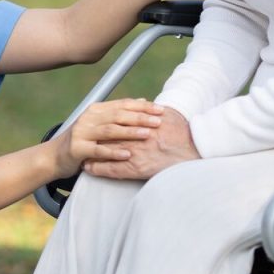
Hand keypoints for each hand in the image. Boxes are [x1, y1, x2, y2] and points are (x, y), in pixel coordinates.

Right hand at [48, 99, 163, 177]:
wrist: (54, 156)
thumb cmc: (83, 140)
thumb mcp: (99, 123)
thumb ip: (119, 113)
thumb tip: (142, 100)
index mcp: (96, 109)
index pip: (122, 105)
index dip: (142, 107)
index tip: (160, 110)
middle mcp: (89, 118)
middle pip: (118, 115)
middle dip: (140, 118)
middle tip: (158, 121)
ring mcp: (82, 132)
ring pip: (110, 130)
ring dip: (130, 132)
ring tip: (147, 134)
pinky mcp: (77, 149)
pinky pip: (98, 150)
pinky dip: (114, 152)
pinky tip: (128, 154)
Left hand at [83, 106, 199, 179]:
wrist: (193, 150)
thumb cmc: (183, 132)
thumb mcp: (167, 115)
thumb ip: (153, 110)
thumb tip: (145, 104)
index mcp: (139, 123)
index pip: (113, 121)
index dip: (101, 123)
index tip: (91, 124)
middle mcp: (133, 136)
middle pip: (106, 134)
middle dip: (92, 136)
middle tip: (80, 137)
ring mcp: (133, 152)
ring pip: (105, 151)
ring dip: (91, 152)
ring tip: (79, 152)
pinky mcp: (136, 169)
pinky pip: (112, 169)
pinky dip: (99, 169)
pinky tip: (89, 168)